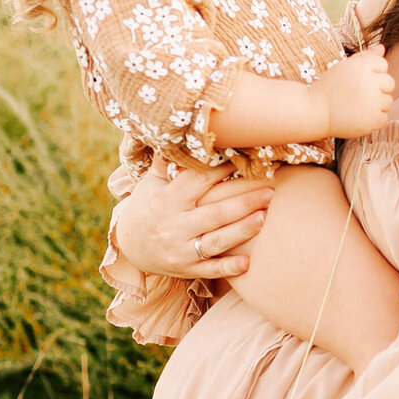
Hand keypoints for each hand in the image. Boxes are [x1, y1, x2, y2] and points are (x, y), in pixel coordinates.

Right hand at [114, 162, 273, 279]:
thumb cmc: (146, 209)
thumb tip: (174, 128)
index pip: (198, 182)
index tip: (243, 160)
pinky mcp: (186, 269)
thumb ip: (165, 161)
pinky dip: (228, 268)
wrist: (129, 249)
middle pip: (214, 213)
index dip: (221, 170)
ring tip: (264, 217)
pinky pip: (209, 270)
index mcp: (167, 200)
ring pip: (215, 241)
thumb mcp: (150, 184)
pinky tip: (248, 263)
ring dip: (241, 230)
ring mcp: (181, 250)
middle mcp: (174, 225)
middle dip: (243, 202)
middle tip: (270, 191)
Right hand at [309, 45, 394, 137]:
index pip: (383, 65)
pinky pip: (384, 118)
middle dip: (377, 89)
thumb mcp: (344, 67)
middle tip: (358, 95)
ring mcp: (372, 102)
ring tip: (357, 107)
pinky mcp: (373, 119)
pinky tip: (358, 117)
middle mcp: (369, 82)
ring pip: (388, 101)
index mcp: (362, 66)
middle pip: (389, 83)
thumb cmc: (328, 88)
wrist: (314, 111)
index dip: (372, 73)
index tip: (357, 81)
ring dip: (376, 105)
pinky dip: (373, 120)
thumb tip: (382, 48)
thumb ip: (365, 57)